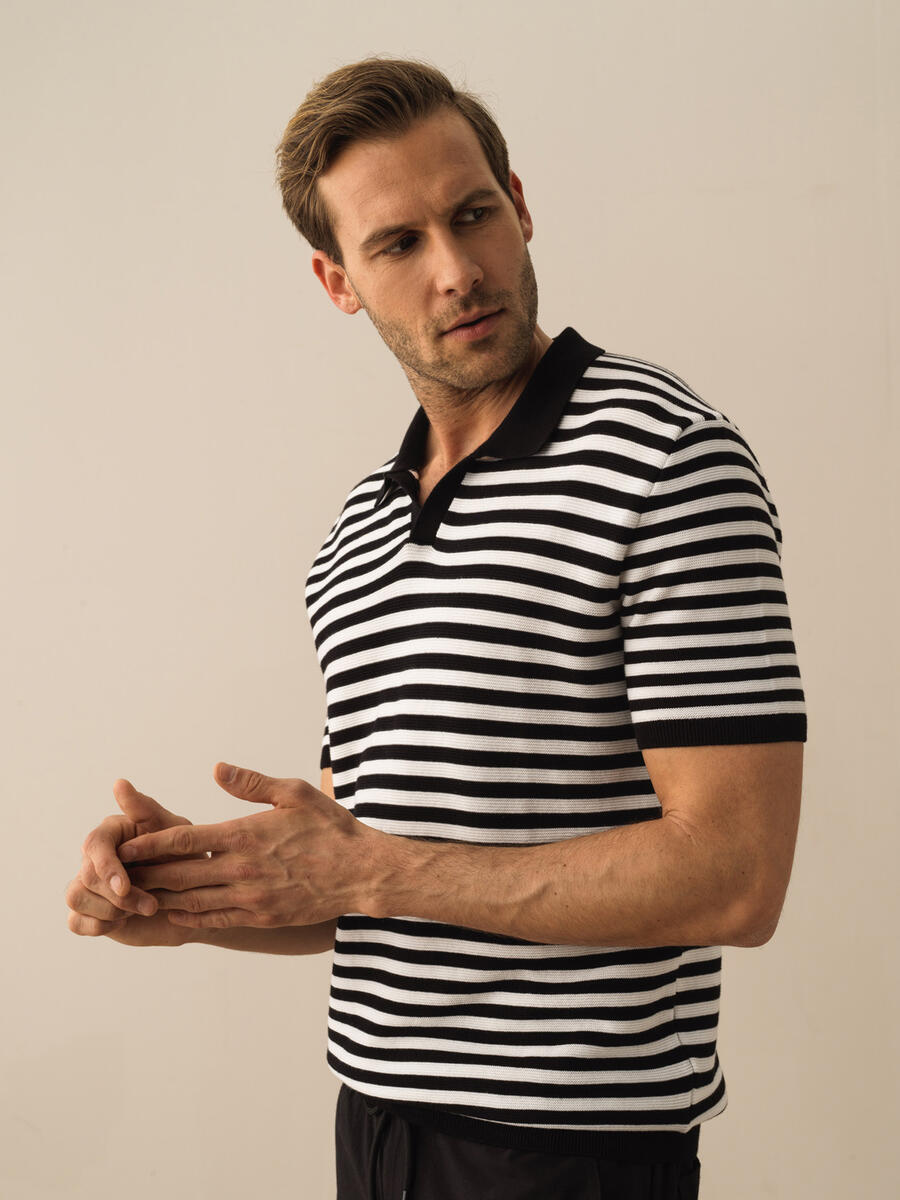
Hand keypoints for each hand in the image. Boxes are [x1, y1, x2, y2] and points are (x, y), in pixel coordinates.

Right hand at [65, 779, 197, 945]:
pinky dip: (96, 926)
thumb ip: (146, 810)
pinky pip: (76, 922)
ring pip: (76, 897)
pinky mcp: (92, 911)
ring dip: (109, 911)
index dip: (106, 867)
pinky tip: (122, 924)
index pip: (94, 845)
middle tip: (152, 904)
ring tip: (143, 910)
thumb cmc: (188, 856)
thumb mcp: (175, 831)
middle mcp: (97, 856)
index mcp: (113, 833)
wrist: (198, 898)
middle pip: (86, 875)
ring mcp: (92, 884)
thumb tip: (119, 783)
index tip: (125, 887)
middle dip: (118, 896)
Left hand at [117, 762, 378, 930]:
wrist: (361, 871)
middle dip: (146, 875)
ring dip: (162, 899)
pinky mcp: (262, 917)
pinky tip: (176, 915)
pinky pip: (217, 921)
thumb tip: (216, 769)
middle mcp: (242, 869)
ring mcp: (251, 898)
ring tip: (138, 897)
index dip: (150, 844)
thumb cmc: (330, 828)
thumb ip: (251, 783)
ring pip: (193, 901)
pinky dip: (191, 919)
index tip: (125, 845)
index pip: (185, 839)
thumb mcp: (294, 793)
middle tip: (118, 875)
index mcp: (245, 835)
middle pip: (180, 874)